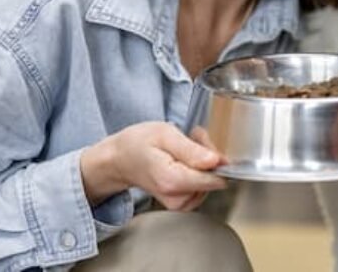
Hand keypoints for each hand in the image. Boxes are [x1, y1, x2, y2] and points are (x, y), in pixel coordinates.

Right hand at [79, 122, 226, 210]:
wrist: (121, 159)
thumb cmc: (139, 144)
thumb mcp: (165, 134)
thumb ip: (191, 150)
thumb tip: (217, 161)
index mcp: (171, 181)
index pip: (213, 179)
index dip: (215, 157)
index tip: (202, 142)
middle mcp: (176, 198)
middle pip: (213, 177)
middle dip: (207, 154)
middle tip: (189, 138)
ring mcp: (180, 204)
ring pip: (210, 180)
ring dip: (203, 160)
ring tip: (183, 148)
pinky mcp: (183, 203)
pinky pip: (204, 186)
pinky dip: (198, 170)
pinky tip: (184, 159)